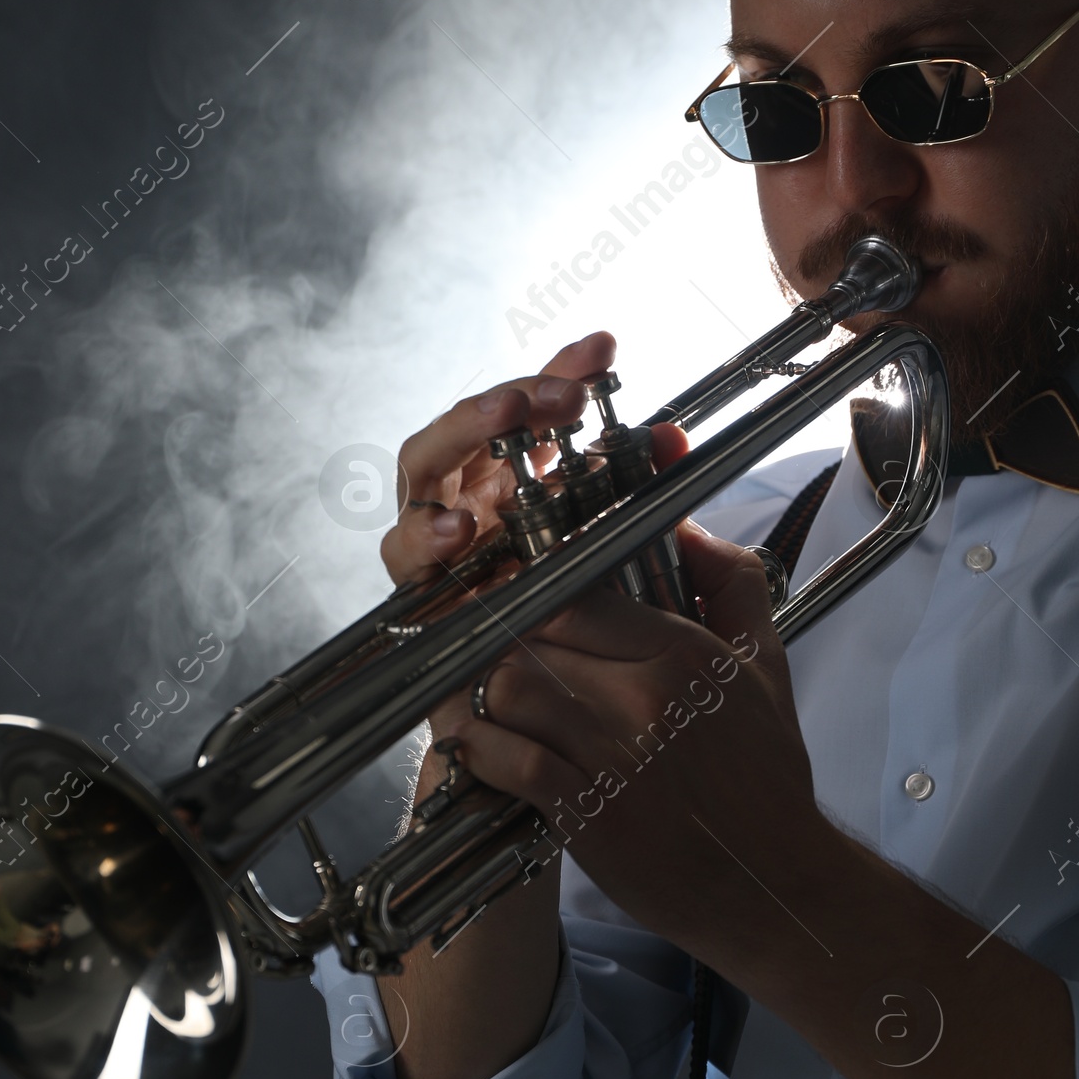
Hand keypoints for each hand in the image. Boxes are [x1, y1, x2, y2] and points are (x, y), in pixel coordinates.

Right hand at [381, 331, 687, 751]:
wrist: (536, 730)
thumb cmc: (572, 635)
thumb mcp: (613, 555)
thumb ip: (635, 498)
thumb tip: (674, 441)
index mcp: (514, 478)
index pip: (531, 407)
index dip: (562, 369)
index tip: (604, 348)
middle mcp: (468, 497)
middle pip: (469, 422)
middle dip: (511, 396)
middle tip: (559, 392)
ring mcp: (434, 538)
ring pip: (421, 466)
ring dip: (459, 434)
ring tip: (505, 419)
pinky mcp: (413, 587)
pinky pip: (404, 550)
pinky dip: (427, 533)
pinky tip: (462, 528)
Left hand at [448, 520, 829, 955]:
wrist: (775, 882)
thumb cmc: (767, 779)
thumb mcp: (767, 669)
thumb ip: (733, 587)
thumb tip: (688, 529)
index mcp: (685, 653)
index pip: (575, 595)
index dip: (534, 599)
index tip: (516, 609)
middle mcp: (646, 696)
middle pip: (531, 638)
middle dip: (499, 643)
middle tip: (480, 650)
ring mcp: (614, 755)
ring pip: (508, 690)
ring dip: (479, 693)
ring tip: (470, 696)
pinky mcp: (588, 812)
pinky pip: (509, 759)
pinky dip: (481, 748)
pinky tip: (477, 746)